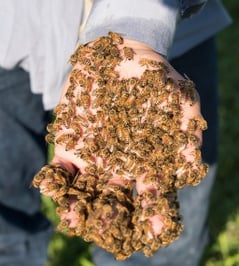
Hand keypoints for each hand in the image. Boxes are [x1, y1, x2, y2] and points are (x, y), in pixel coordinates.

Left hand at [33, 33, 207, 258]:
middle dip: (112, 216)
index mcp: (145, 160)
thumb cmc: (154, 78)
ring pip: (86, 189)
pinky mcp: (71, 142)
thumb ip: (188, 133)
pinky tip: (50, 187)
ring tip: (73, 218)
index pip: (150, 194)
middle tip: (108, 231)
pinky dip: (55, 179)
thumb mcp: (181, 101)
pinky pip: (61, 167)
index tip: (155, 230)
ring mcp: (94, 155)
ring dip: (79, 205)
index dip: (154, 212)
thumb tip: (191, 168)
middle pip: (115, 198)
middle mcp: (119, 164)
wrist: (122, 57)